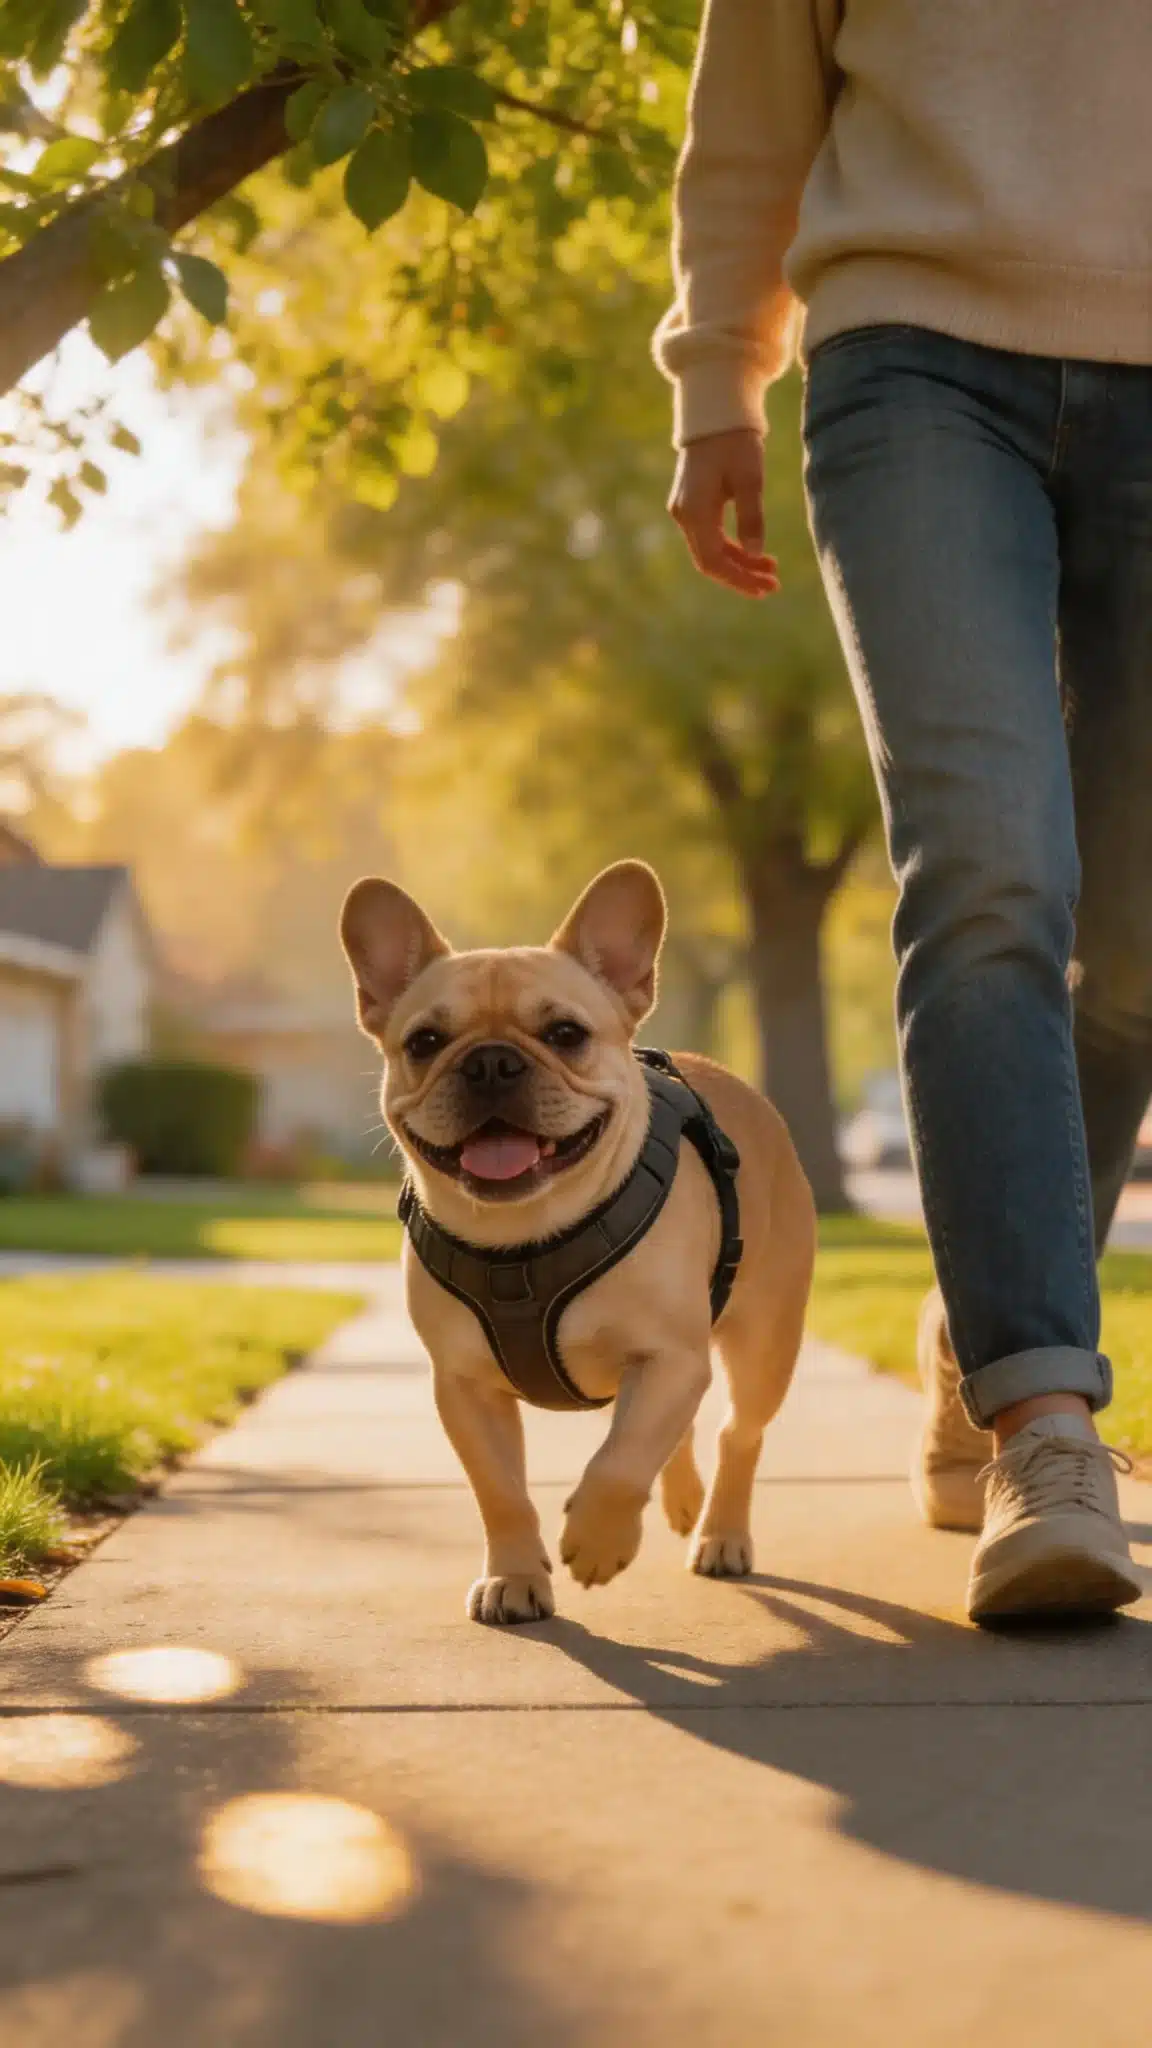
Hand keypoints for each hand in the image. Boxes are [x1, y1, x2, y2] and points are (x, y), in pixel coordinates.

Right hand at [669, 429, 778, 597]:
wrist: (715, 414)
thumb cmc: (734, 441)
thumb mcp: (750, 477)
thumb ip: (752, 517)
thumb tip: (756, 553)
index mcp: (695, 510)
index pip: (714, 560)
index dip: (739, 579)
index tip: (765, 587)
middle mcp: (684, 515)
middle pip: (710, 561)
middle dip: (741, 575)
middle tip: (773, 585)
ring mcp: (685, 511)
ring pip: (711, 551)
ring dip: (740, 563)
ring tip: (771, 569)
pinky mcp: (692, 505)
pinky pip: (710, 537)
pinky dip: (732, 548)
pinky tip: (755, 553)